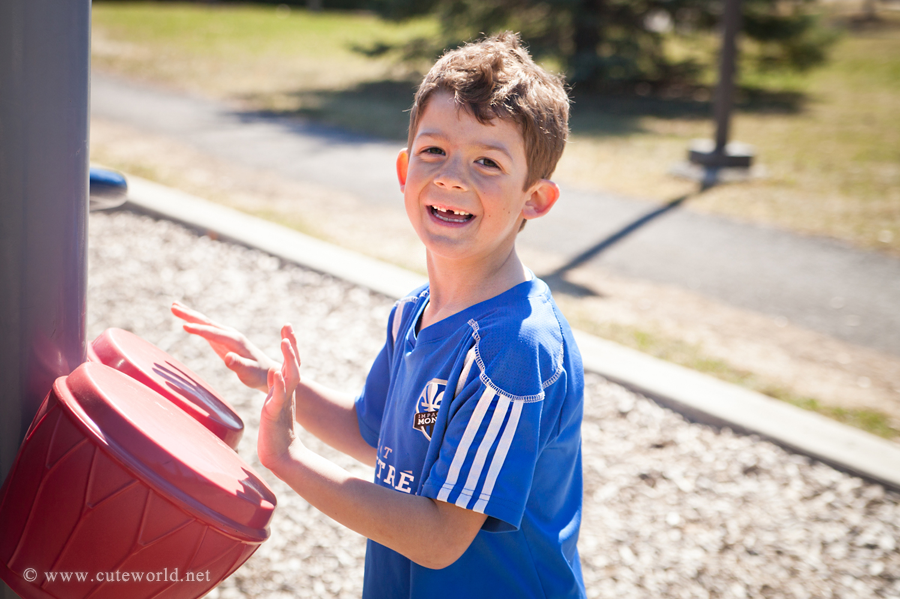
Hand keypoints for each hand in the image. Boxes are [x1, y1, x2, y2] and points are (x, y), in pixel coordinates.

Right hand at [171, 301, 276, 391]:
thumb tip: (228, 357)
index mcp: (235, 341)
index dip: (199, 330)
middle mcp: (230, 335)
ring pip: (206, 323)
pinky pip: (207, 330)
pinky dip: (196, 323)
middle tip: (173, 305)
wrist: (268, 372)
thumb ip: (239, 365)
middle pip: (207, 322)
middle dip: (190, 314)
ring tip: (174, 306)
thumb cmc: (259, 375)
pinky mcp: (223, 341)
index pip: (214, 333)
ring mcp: (226, 337)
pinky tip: (188, 321)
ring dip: (190, 315)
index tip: (184, 326)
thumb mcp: (249, 373)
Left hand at [258, 326, 302, 470]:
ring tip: (285, 342)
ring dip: (288, 359)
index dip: (291, 348)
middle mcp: (287, 395)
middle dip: (292, 347)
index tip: (288, 329)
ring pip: (290, 378)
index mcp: (286, 392)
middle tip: (288, 329)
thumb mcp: (274, 407)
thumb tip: (274, 373)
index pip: (291, 365)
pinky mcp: (275, 414)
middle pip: (295, 366)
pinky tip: (276, 373)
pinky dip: (278, 384)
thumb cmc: (275, 435)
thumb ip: (275, 391)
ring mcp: (283, 403)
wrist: (282, 458)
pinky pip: (278, 397)